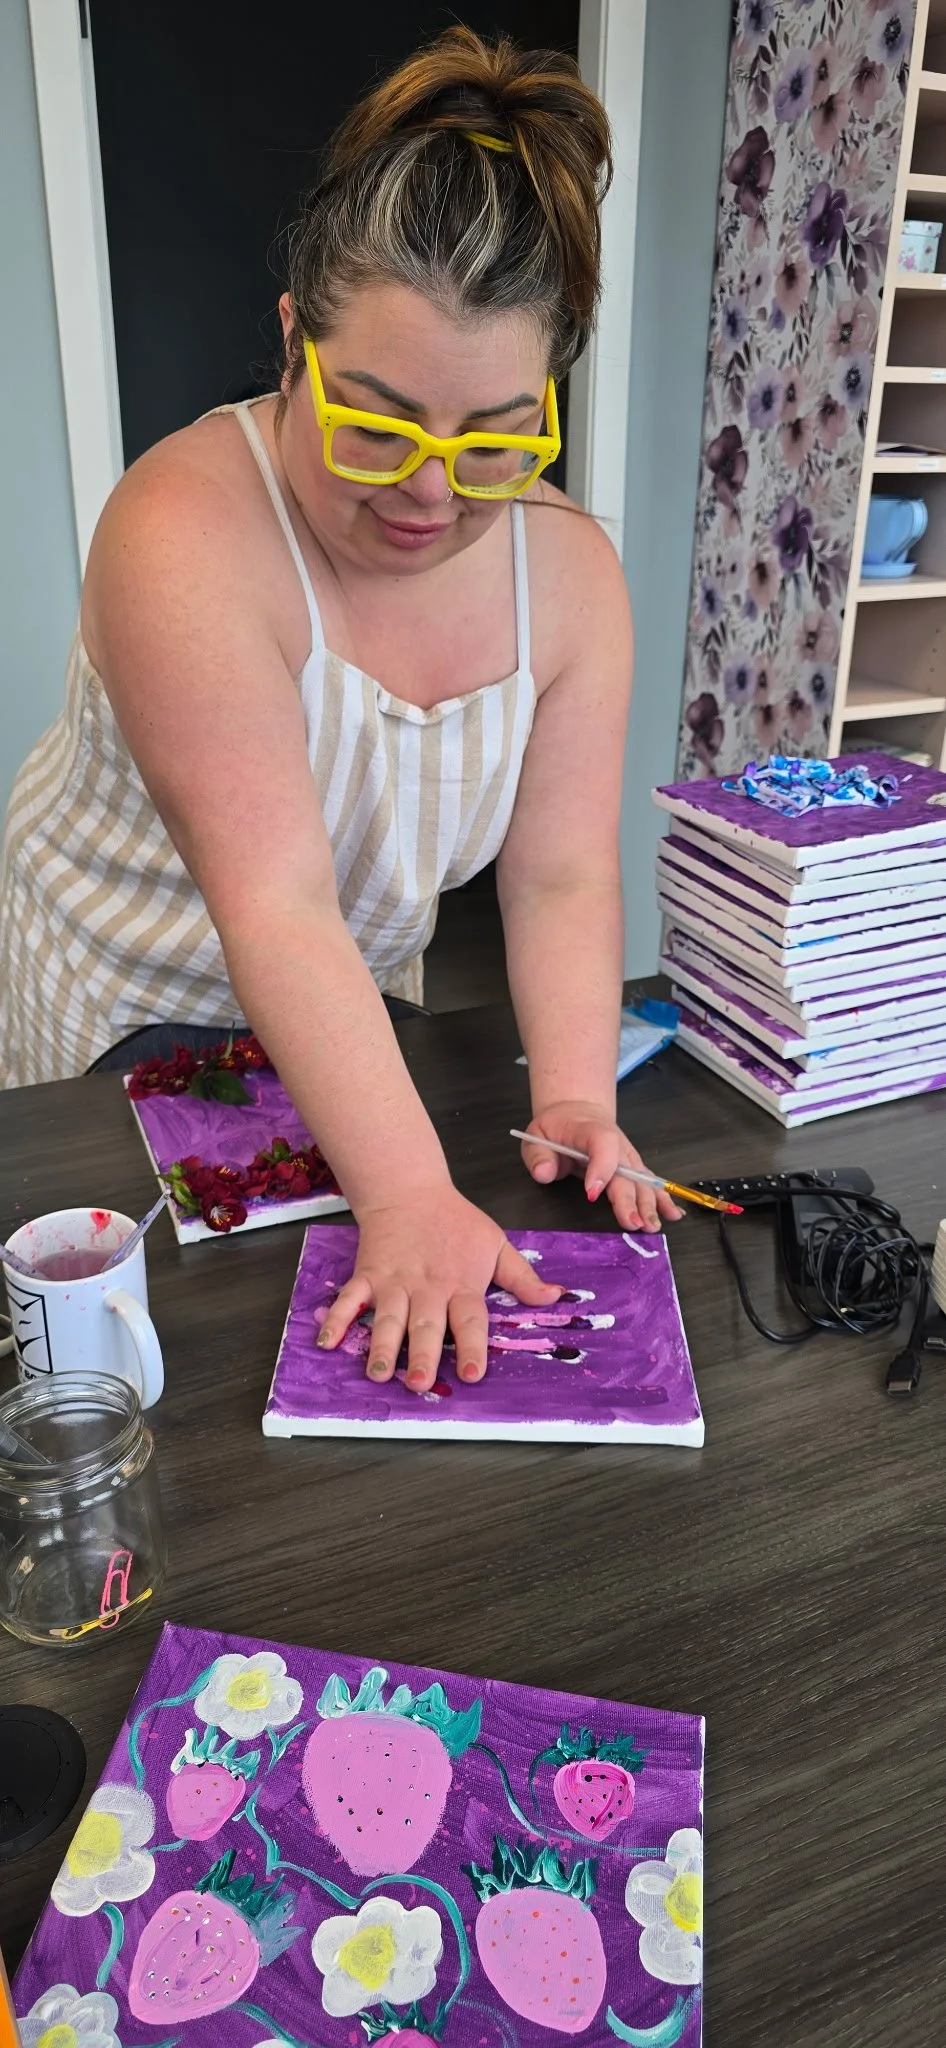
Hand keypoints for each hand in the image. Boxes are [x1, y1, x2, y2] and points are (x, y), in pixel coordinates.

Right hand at [316, 1183, 561, 1393]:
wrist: (409, 1189)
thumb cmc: (455, 1221)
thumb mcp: (495, 1243)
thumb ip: (521, 1277)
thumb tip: (554, 1297)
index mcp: (461, 1284)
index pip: (470, 1320)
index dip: (473, 1347)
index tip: (474, 1373)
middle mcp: (427, 1287)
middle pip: (426, 1324)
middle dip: (423, 1355)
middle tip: (420, 1382)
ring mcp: (394, 1282)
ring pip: (388, 1317)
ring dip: (382, 1346)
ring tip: (378, 1373)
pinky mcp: (368, 1275)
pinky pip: (350, 1299)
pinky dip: (337, 1319)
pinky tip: (327, 1342)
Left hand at [521, 1101, 683, 1231]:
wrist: (578, 1113)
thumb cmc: (558, 1127)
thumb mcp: (537, 1135)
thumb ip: (538, 1155)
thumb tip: (543, 1172)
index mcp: (592, 1131)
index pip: (602, 1145)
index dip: (600, 1169)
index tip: (592, 1194)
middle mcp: (618, 1144)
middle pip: (627, 1171)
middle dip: (630, 1199)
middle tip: (633, 1223)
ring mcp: (629, 1157)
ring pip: (642, 1180)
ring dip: (650, 1204)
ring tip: (653, 1226)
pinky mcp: (634, 1168)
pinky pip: (650, 1183)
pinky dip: (663, 1199)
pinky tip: (674, 1214)